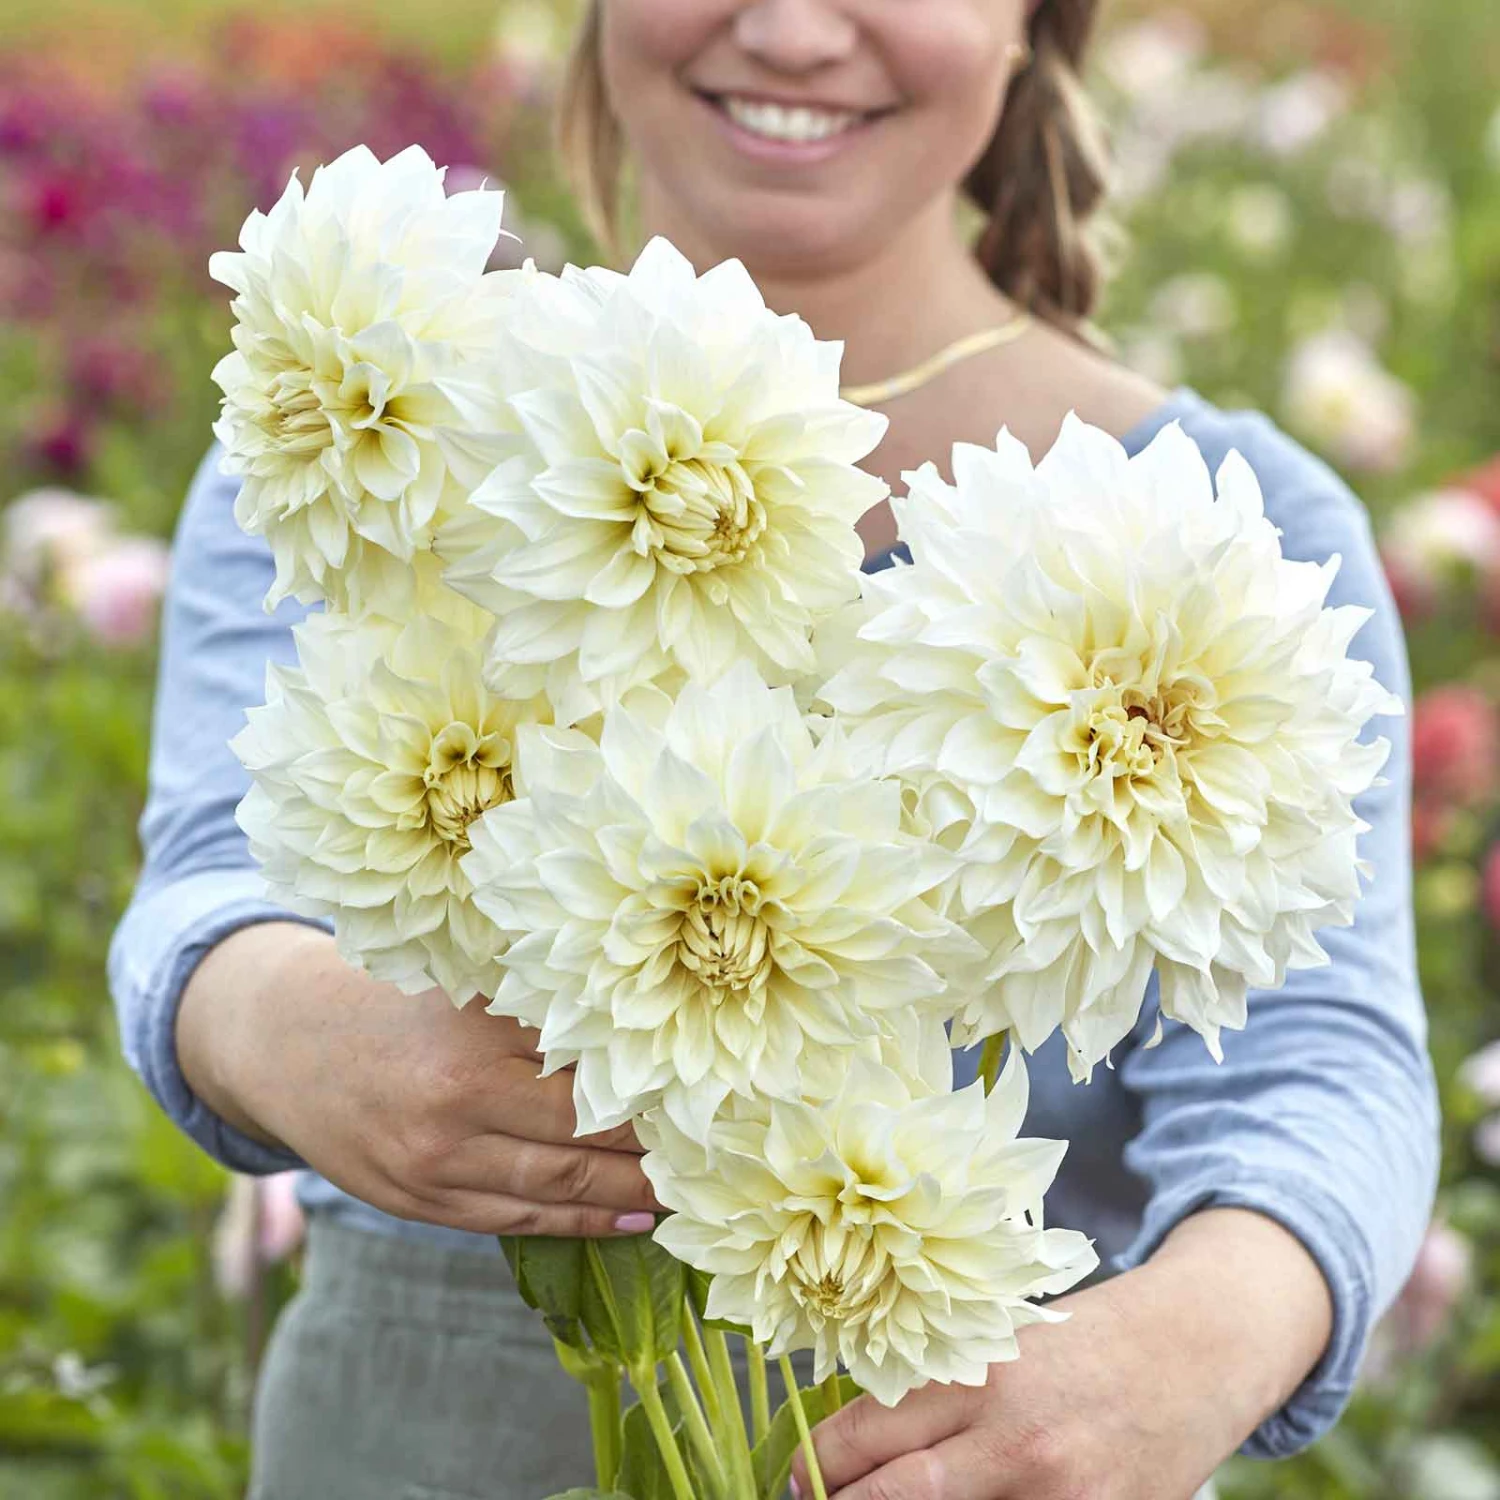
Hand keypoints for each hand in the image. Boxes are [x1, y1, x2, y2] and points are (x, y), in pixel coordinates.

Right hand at [178, 922, 661, 1236]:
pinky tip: (630, 1219)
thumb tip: (641, 1030)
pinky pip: (517, 1220)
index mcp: (474, 1039)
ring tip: (689, 1190)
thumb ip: (539, 1009)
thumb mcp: (463, 986)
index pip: (589, 1073)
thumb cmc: (392, 1000)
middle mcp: (454, 1107)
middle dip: (655, 1148)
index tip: (709, 1089)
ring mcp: (433, 1165)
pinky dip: (580, 1220)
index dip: (654, 1088)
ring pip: (556, 1188)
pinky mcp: (418, 1202)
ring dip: (629, 1193)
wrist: (284, 1043)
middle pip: (583, 1138)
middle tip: (718, 1147)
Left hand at [791, 1209, 1332, 1499]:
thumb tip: (854, 1445)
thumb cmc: (1085, 1341)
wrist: (1196, 1352)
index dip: (816, 1466)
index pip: (864, 1436)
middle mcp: (1014, 1442)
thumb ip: (937, 1391)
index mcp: (978, 1376)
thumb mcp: (1000, 1341)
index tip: (797, 1478)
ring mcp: (1060, 1498)